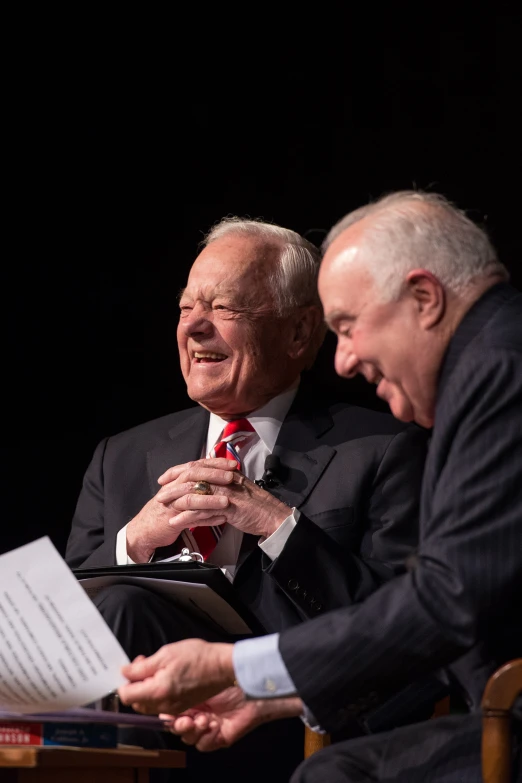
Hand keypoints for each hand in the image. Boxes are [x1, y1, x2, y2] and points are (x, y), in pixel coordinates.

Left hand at [118, 639, 234, 715]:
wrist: (222, 666)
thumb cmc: (197, 657)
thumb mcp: (166, 654)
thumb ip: (142, 667)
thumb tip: (125, 672)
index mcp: (158, 691)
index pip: (126, 696)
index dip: (124, 682)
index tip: (129, 670)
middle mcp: (164, 705)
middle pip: (136, 703)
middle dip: (134, 686)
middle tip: (141, 666)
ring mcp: (174, 708)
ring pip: (148, 705)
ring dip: (145, 690)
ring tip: (155, 669)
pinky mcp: (182, 707)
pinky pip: (161, 705)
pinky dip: (157, 693)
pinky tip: (165, 676)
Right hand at [126, 458, 235, 561]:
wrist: (145, 530)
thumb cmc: (165, 509)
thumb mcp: (177, 492)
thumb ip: (193, 482)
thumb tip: (214, 472)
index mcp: (177, 480)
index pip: (197, 465)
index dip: (214, 463)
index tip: (232, 464)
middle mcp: (174, 488)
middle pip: (193, 477)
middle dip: (213, 476)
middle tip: (231, 477)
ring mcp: (172, 504)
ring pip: (192, 498)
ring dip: (211, 499)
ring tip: (228, 501)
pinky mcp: (172, 521)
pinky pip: (191, 519)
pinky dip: (207, 520)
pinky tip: (221, 520)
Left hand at [157, 459, 290, 538]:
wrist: (272, 515)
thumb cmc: (254, 505)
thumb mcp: (236, 488)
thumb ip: (221, 484)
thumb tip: (205, 483)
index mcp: (224, 472)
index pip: (196, 466)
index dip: (178, 470)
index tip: (165, 477)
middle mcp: (223, 478)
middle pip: (192, 477)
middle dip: (172, 485)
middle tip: (159, 493)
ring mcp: (225, 491)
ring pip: (194, 493)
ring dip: (175, 501)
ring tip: (162, 508)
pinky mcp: (227, 506)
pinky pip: (202, 511)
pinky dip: (186, 517)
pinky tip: (175, 522)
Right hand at [160, 687, 303, 751]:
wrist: (253, 686)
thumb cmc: (230, 676)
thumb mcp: (203, 677)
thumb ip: (183, 684)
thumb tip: (165, 686)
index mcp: (191, 698)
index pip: (171, 712)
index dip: (168, 715)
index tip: (167, 713)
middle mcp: (198, 712)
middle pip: (177, 727)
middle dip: (178, 726)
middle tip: (185, 721)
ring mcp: (208, 726)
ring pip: (189, 738)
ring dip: (193, 731)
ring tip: (203, 719)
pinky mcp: (219, 737)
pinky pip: (204, 745)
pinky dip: (206, 737)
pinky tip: (213, 725)